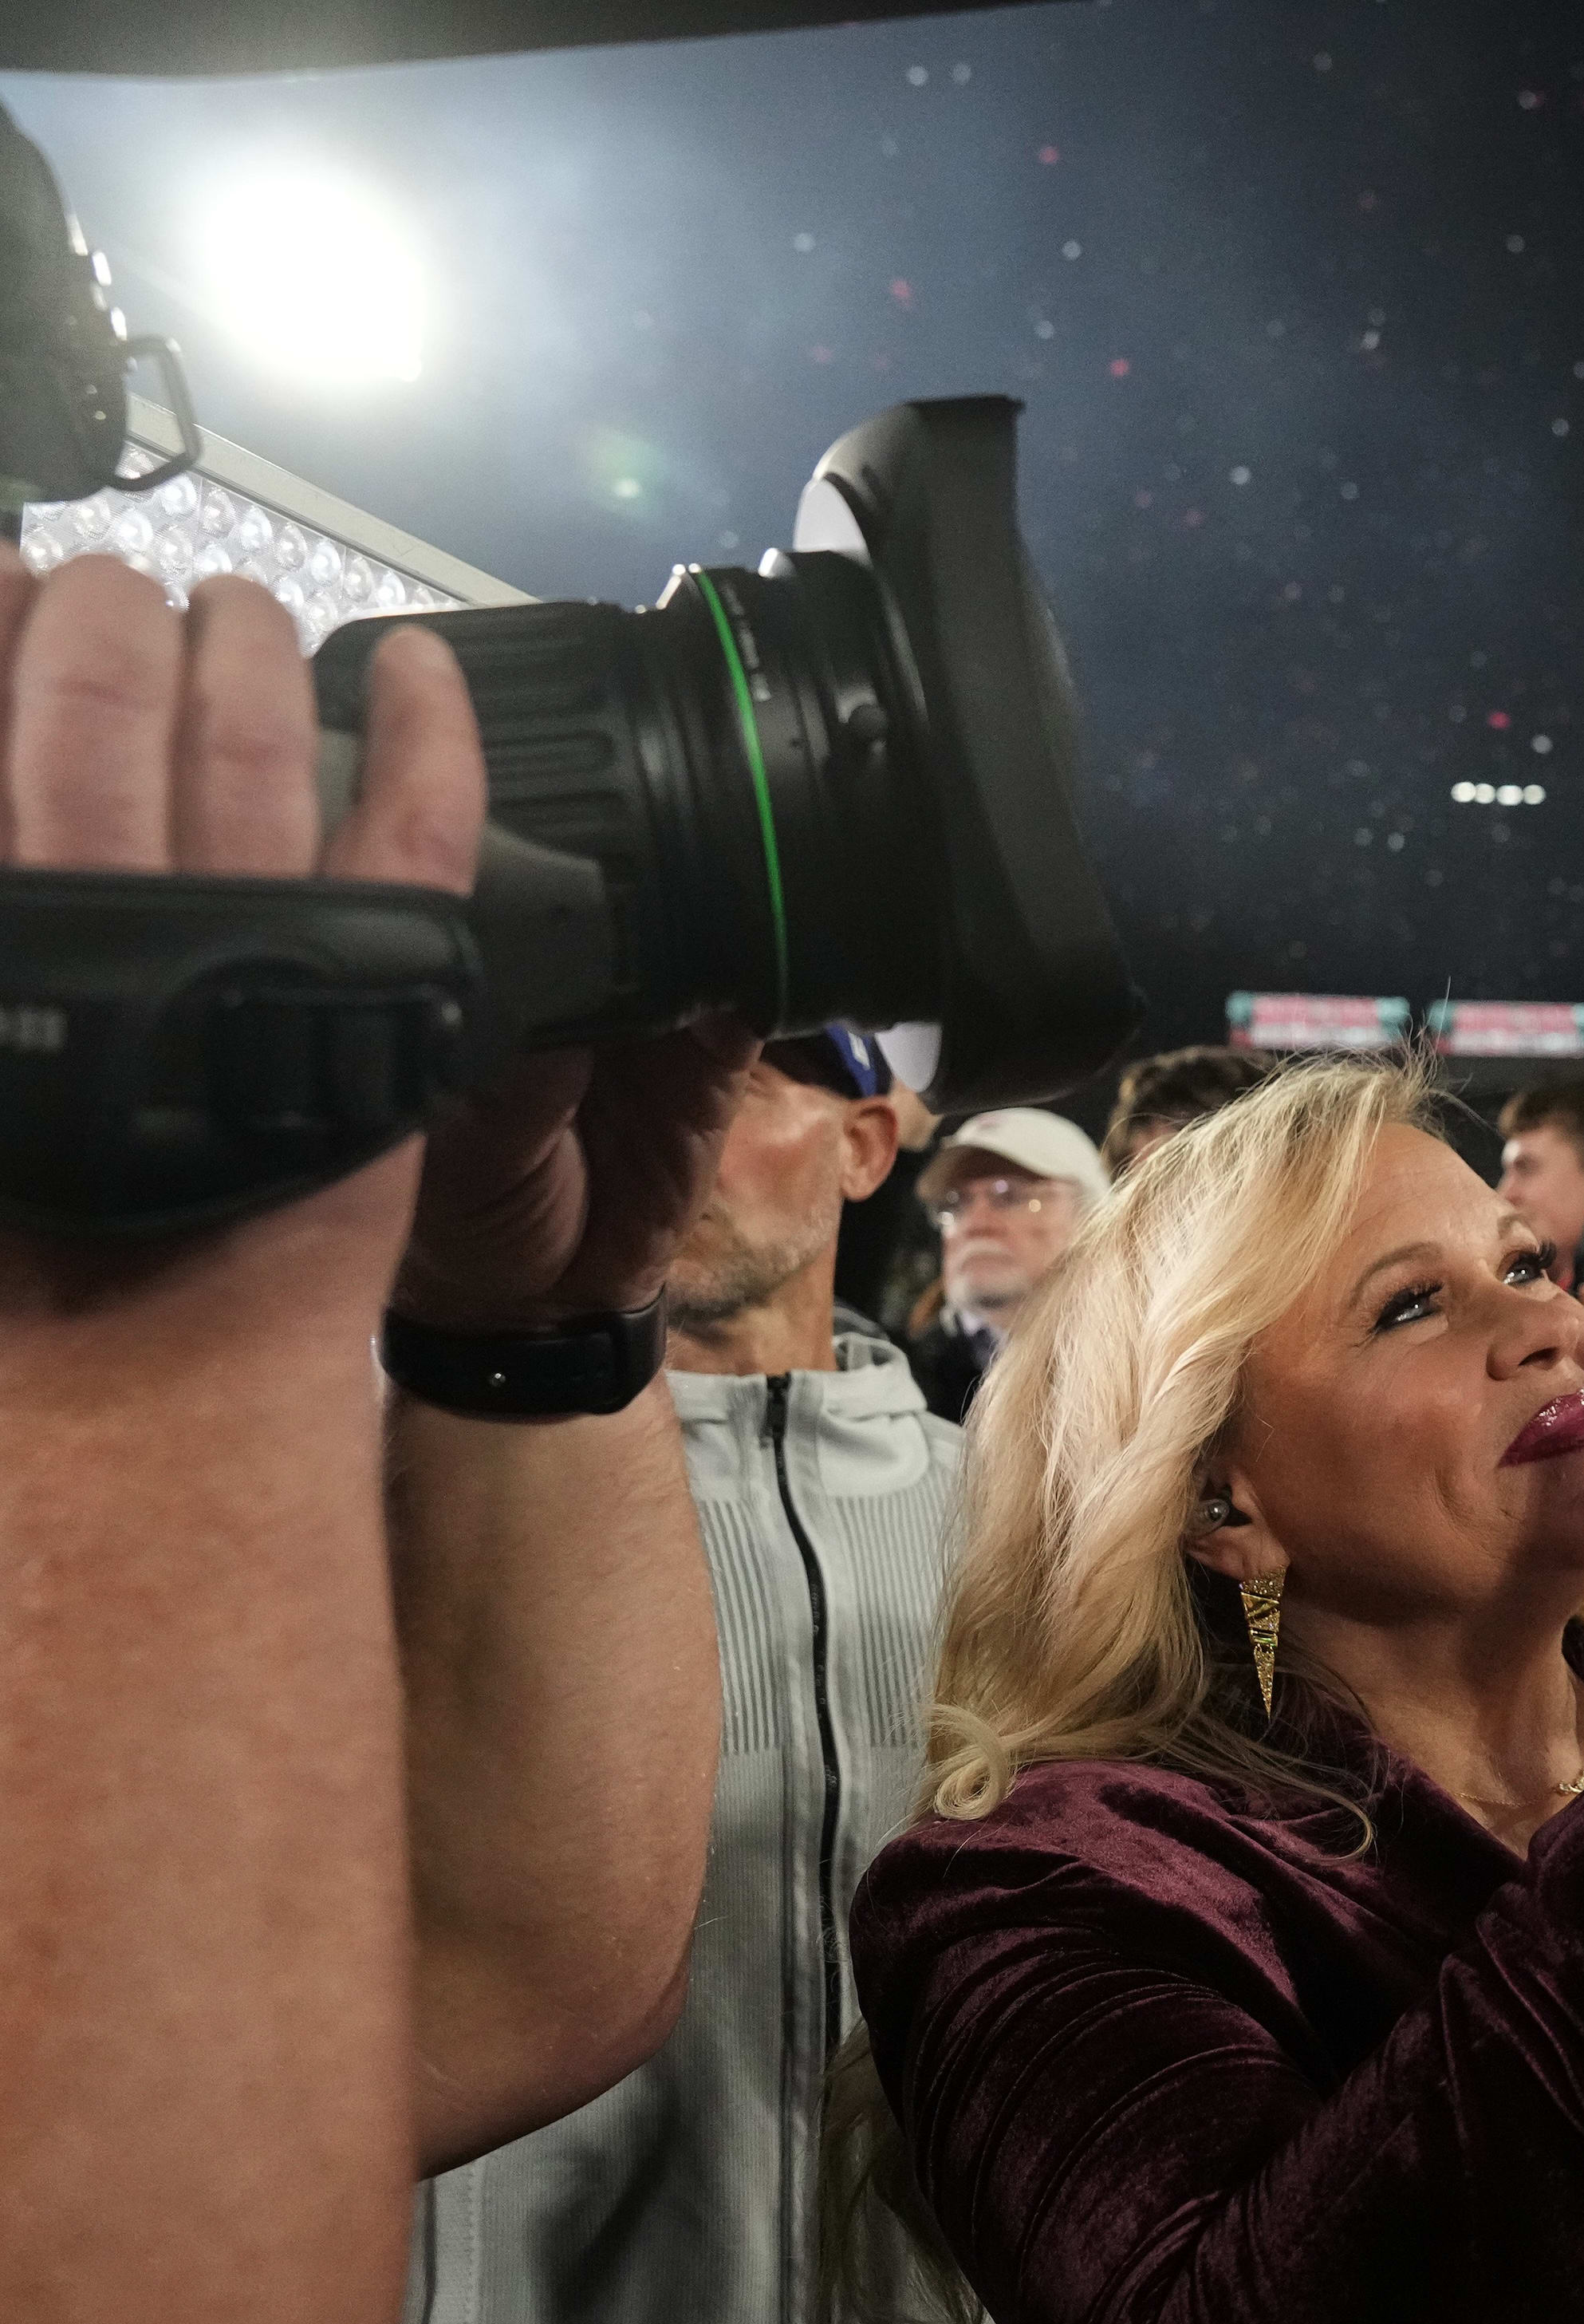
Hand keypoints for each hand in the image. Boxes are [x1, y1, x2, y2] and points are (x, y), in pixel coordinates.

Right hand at [0, 559, 479, 1334]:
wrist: (148, 1359)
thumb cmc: (28, 1223)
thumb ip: (10, 921)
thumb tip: (1, 840)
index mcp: (5, 916)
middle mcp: (106, 898)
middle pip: (101, 688)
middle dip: (109, 612)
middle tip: (115, 591)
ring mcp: (247, 924)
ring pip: (249, 724)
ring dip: (239, 639)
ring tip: (231, 608)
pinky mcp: (374, 974)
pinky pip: (417, 815)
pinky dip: (429, 724)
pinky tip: (420, 663)